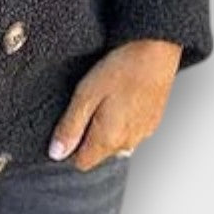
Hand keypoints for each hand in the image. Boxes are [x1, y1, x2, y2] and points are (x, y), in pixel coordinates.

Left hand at [49, 39, 181, 168]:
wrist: (157, 50)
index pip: (82, 163)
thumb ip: (70, 127)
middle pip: (99, 153)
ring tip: (105, 97)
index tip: (67, 124)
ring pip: (116, 141)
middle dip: (88, 136)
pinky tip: (121, 95)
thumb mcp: (85, 94)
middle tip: (87, 103)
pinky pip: (131, 129)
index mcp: (109, 140)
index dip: (69, 148)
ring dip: (106, 127)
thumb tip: (56, 153)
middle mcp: (129, 143)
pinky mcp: (153, 120)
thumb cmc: (121, 69)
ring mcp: (144, 132)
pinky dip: (123, 118)